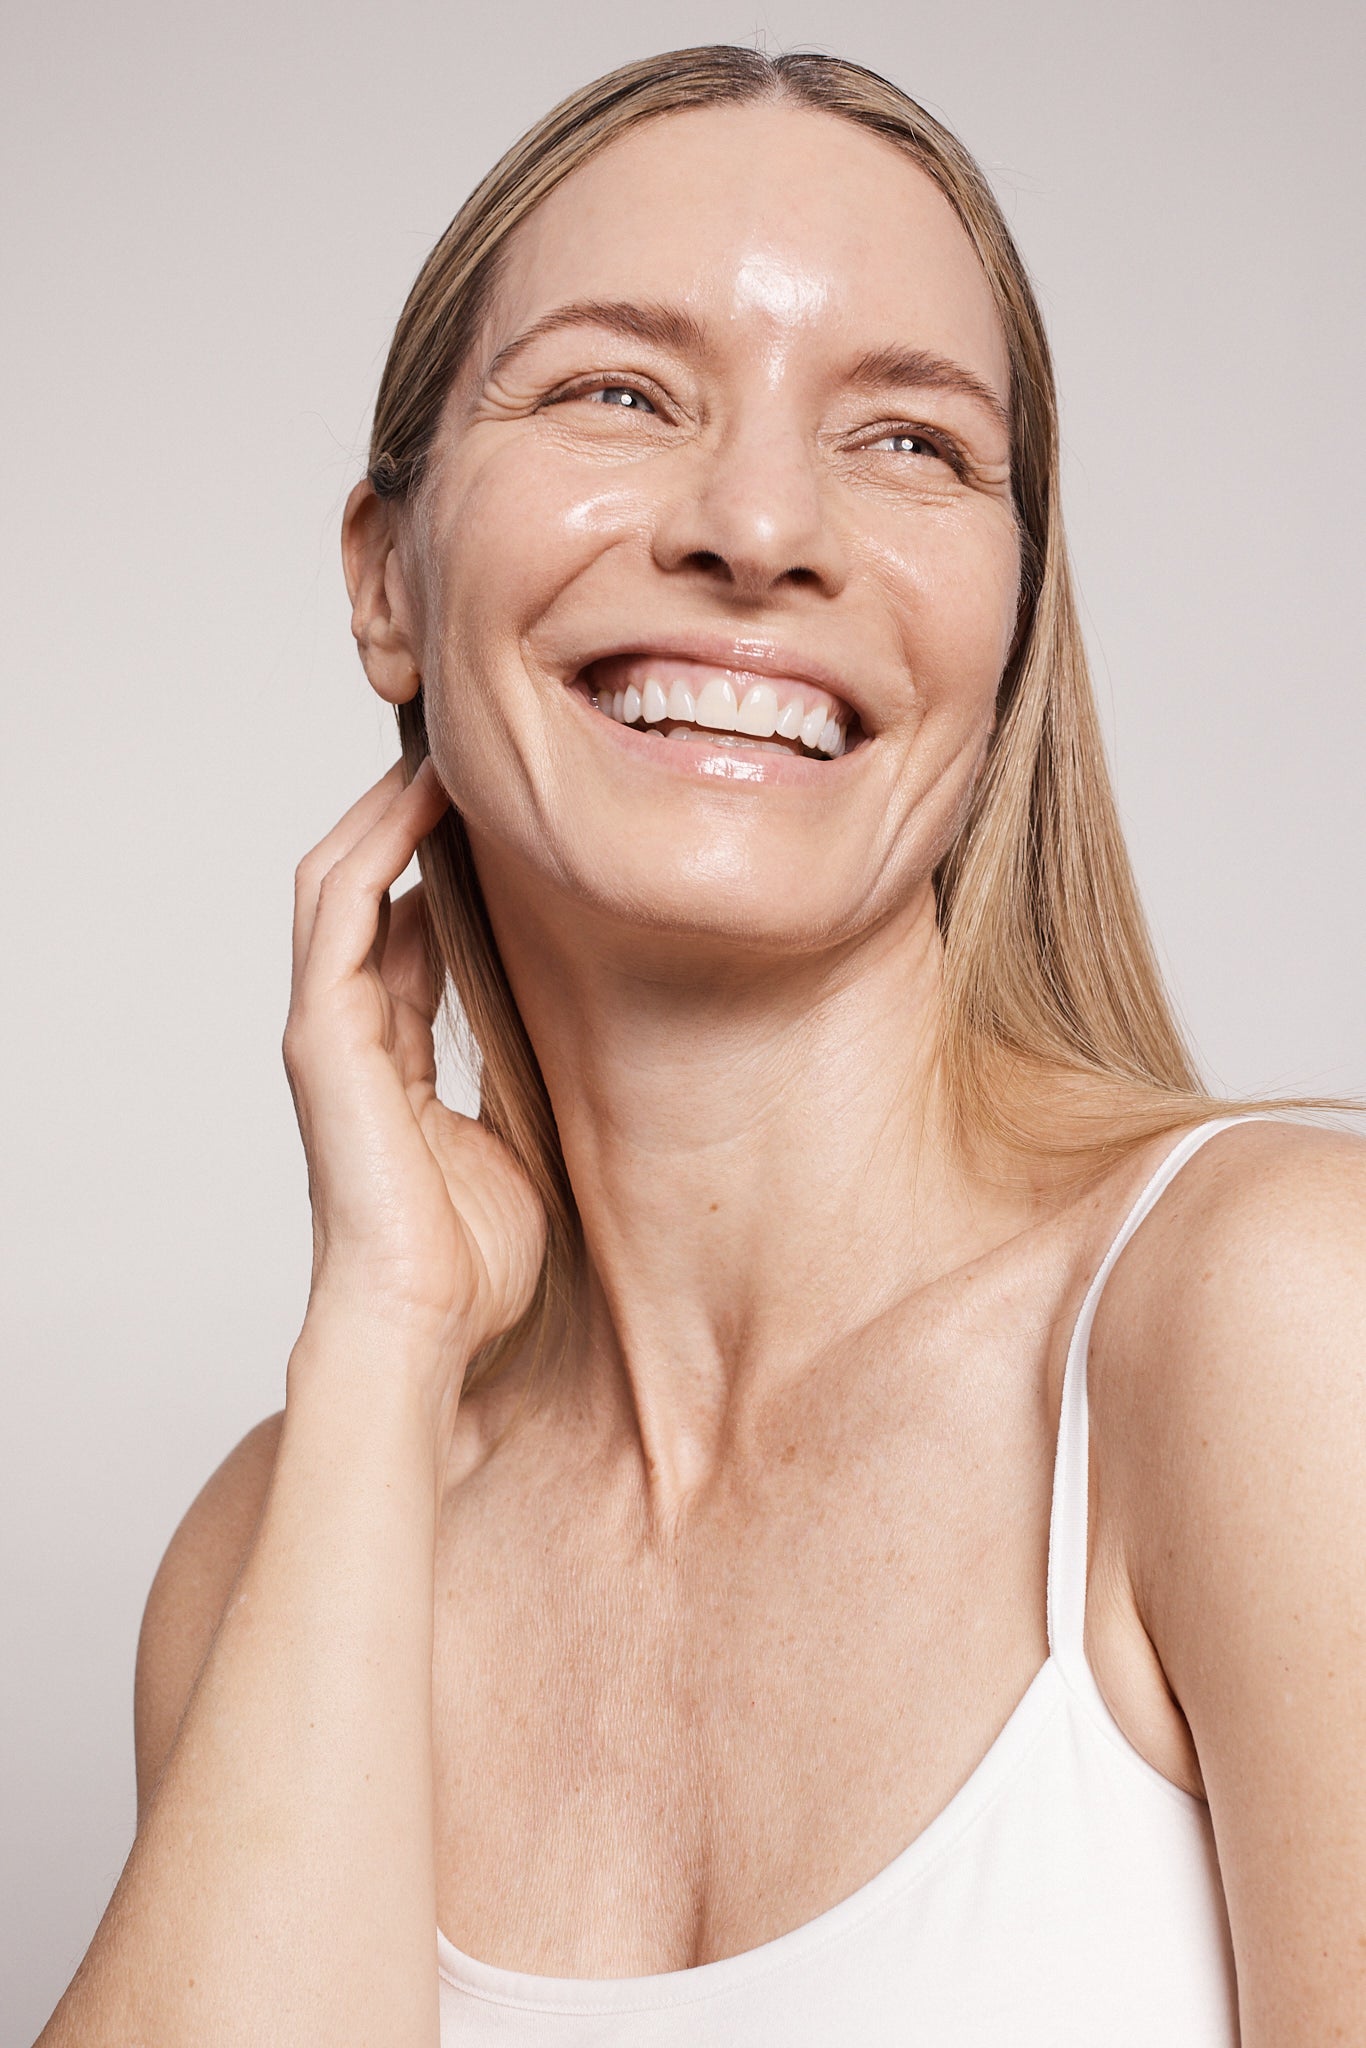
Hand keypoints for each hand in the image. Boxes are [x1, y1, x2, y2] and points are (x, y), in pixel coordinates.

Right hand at [283, 760, 546, 1398]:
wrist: (424, 1324)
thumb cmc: (472, 1258)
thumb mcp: (515, 1136)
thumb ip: (515, 1069)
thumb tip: (560, 1016)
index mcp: (388, 1055)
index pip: (400, 929)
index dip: (435, 862)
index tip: (494, 811)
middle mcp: (348, 1031)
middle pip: (359, 889)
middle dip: (400, 816)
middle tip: (463, 756)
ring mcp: (327, 1031)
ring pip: (337, 882)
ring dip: (383, 811)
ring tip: (441, 753)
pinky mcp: (323, 1037)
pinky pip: (341, 913)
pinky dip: (376, 846)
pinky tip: (421, 799)